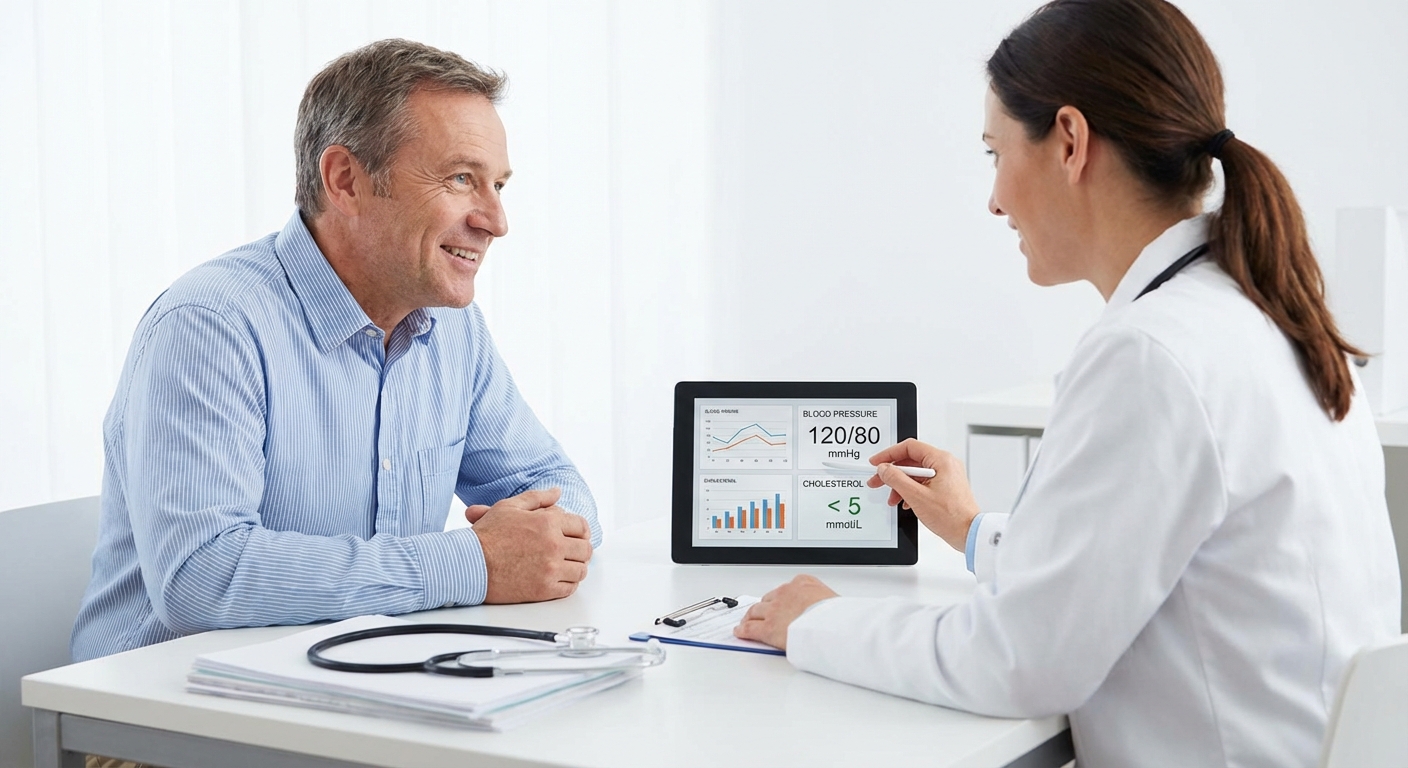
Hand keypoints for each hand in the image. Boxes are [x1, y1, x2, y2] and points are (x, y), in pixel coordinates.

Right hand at [470, 487, 593, 602]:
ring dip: (575, 567)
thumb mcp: (510, 507)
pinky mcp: (544, 590)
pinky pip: (569, 589)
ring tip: (564, 565)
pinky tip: (558, 578)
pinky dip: (568, 584)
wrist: (469, 564)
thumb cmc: (486, 536)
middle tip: (572, 552)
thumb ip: (537, 497)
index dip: (581, 531)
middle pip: (585, 549)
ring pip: (580, 571)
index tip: (576, 536)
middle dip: (580, 549)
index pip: (582, 526)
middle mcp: (553, 545)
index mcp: (548, 522)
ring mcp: (550, 569)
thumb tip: (557, 492)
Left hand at [732, 575, 837, 649]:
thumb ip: (826, 602)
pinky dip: (744, 630)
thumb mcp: (835, 600)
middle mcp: (786, 593)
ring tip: (747, 621)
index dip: (781, 598)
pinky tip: (741, 632)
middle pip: (769, 599)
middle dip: (765, 607)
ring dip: (751, 617)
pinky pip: (750, 628)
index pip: (787, 588)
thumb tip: (833, 611)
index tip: (780, 601)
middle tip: (761, 613)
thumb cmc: (838, 615)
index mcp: (803, 583)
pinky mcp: (768, 628)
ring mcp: (774, 610)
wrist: (833, 625)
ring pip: (756, 612)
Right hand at [867, 439, 979, 550]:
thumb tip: (884, 469)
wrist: (968, 533)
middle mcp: (946, 465)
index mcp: (941, 460)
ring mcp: (947, 476)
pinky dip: (911, 490)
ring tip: (892, 498)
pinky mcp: (946, 487)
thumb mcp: (916, 496)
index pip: (909, 447)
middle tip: (878, 481)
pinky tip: (905, 502)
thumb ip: (896, 479)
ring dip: (900, 485)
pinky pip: (923, 482)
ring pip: (916, 473)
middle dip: (892, 473)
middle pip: (911, 461)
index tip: (876, 462)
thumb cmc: (951, 516)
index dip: (889, 454)